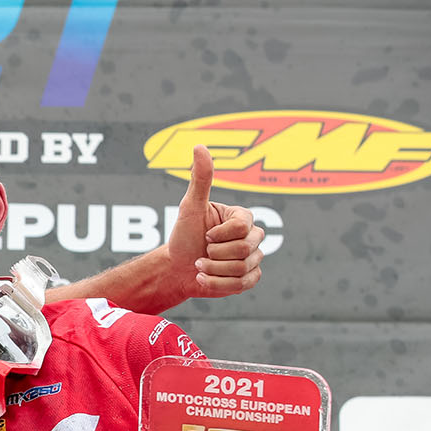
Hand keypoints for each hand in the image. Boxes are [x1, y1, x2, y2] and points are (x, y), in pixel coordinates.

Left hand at [166, 145, 264, 299]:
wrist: (176, 268)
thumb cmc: (183, 236)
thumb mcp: (190, 207)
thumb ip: (200, 179)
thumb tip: (200, 146)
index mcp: (243, 217)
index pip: (242, 226)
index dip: (219, 235)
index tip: (205, 235)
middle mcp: (253, 236)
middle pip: (245, 249)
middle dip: (215, 254)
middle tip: (201, 253)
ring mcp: (254, 258)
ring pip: (243, 268)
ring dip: (213, 270)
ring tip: (200, 266)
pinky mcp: (250, 278)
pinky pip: (244, 284)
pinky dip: (218, 284)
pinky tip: (204, 279)